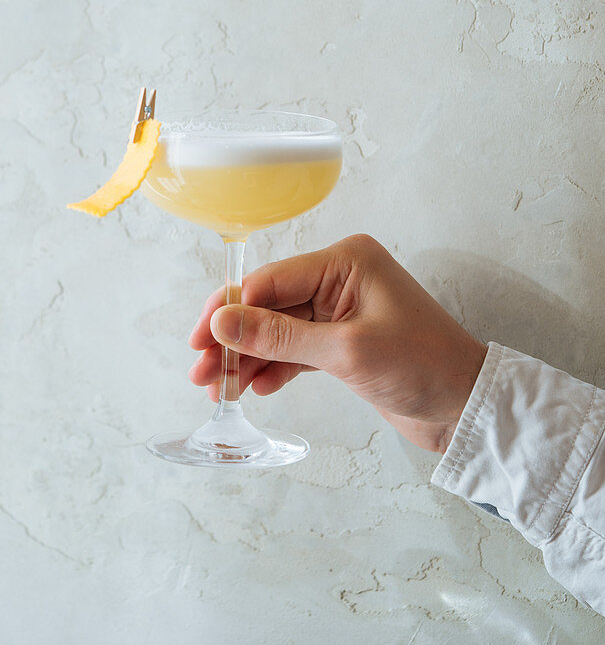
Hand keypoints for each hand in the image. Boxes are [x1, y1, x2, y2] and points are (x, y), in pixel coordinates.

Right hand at [189, 235, 487, 452]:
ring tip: (220, 389)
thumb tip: (222, 324)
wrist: (469, 408)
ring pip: (278, 330)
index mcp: (345, 261)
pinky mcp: (344, 343)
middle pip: (269, 305)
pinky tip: (257, 388)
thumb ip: (279, 337)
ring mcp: (341, 311)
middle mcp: (340, 278)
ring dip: (249, 358)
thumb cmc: (424, 367)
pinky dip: (276, 368)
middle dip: (235, 338)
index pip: (271, 281)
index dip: (230, 311)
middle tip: (202, 372)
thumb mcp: (346, 352)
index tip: (201, 342)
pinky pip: (297, 349)